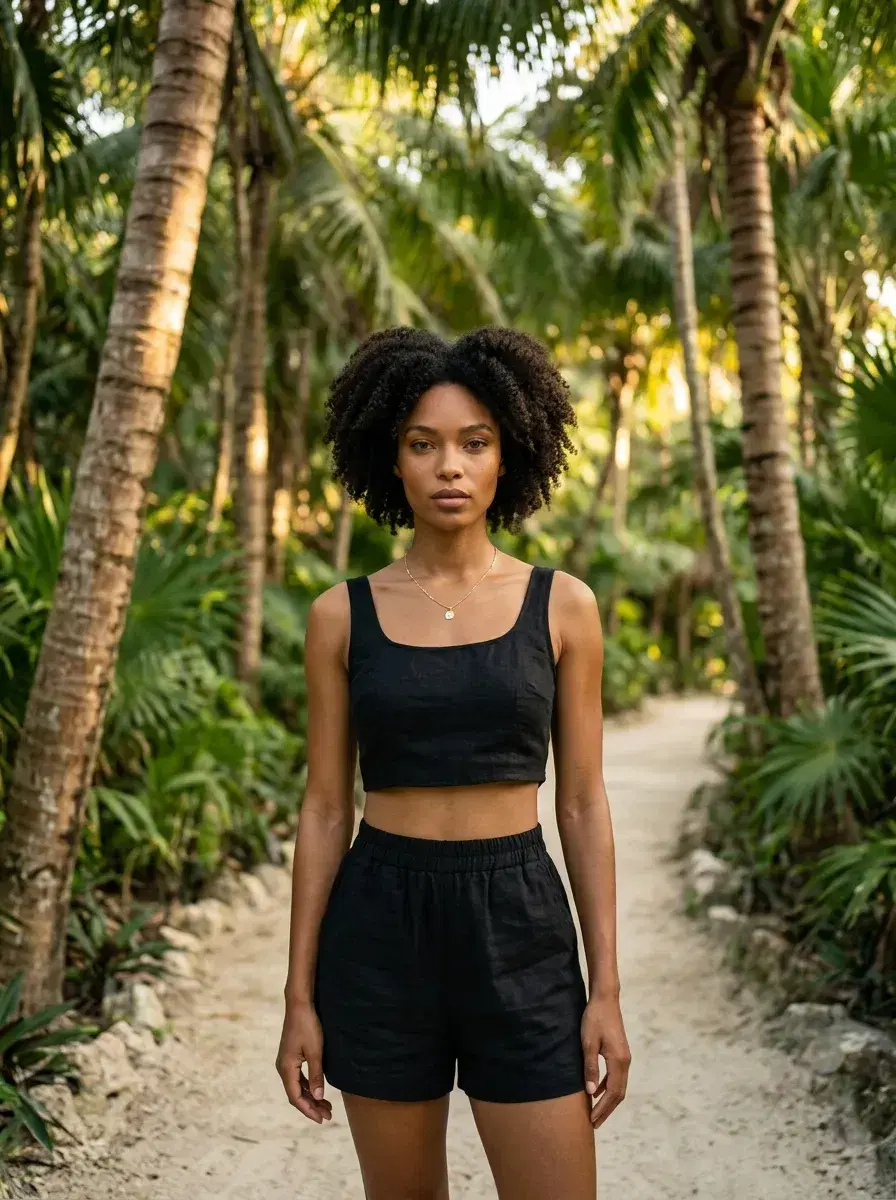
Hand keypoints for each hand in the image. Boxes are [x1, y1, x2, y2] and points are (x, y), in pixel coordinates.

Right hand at [276, 1000, 332, 1123]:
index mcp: (286, 1068)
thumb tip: (318, 1097)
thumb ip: (316, 1075)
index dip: (308, 1110)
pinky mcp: (291, 1056)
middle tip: (328, 1116)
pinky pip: (298, 1077)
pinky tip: (319, 1090)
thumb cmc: (308, 1026)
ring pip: (298, 1086)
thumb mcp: (315, 1052)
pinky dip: (308, 1086)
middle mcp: (283, 1067)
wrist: (299, 1005)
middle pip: (296, 1094)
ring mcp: (286, 1062)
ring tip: (327, 1106)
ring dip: (311, 1097)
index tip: (322, 1119)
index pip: (295, 1097)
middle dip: (312, 1106)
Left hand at [581, 993, 630, 1128]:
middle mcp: (625, 1062)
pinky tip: (596, 1090)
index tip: (592, 1120)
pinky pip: (616, 1076)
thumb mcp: (588, 1043)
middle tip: (594, 1124)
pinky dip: (607, 1087)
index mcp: (619, 1061)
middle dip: (607, 1109)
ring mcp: (624, 1057)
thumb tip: (591, 1093)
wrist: (605, 999)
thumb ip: (590, 1068)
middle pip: (618, 1093)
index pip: (613, 1093)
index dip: (603, 1108)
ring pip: (618, 1086)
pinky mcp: (620, 1052)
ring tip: (595, 1112)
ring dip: (607, 1100)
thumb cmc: (594, 1019)